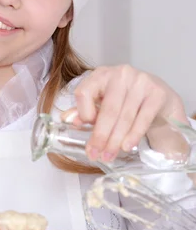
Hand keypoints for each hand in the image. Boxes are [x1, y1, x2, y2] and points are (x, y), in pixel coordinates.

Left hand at [73, 65, 187, 161]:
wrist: (158, 97)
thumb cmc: (125, 100)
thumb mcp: (103, 102)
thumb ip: (85, 111)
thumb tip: (70, 121)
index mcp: (101, 75)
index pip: (84, 92)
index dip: (82, 113)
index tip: (83, 129)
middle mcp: (120, 74)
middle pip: (107, 110)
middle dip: (100, 136)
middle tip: (95, 154)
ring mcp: (140, 81)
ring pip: (125, 117)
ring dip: (115, 140)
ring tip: (109, 155)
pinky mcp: (157, 93)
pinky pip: (143, 118)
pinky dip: (133, 135)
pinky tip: (126, 147)